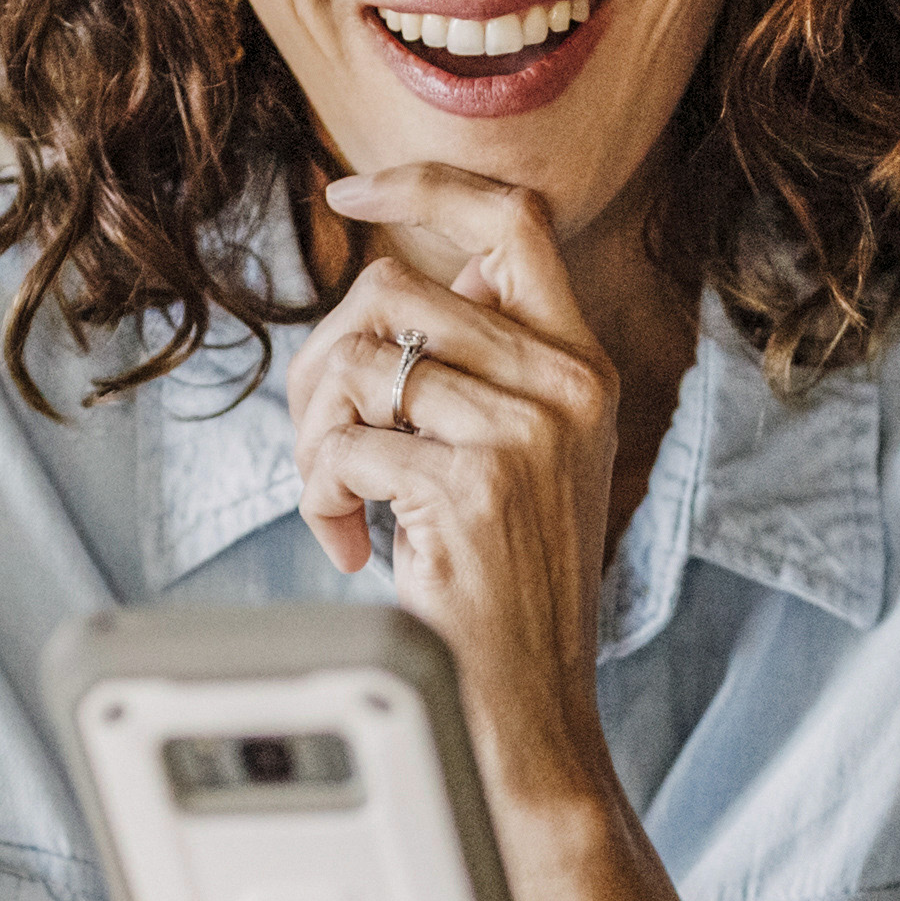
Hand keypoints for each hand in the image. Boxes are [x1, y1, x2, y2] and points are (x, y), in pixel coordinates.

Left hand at [296, 165, 622, 809]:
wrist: (530, 714)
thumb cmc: (506, 591)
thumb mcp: (528, 460)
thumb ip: (496, 363)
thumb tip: (436, 267)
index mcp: (583, 367)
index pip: (513, 221)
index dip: (425, 186)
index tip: (348, 194)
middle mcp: (570, 387)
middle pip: (390, 291)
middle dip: (322, 364)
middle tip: (322, 442)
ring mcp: (527, 435)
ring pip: (356, 362)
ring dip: (316, 437)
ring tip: (339, 502)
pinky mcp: (474, 488)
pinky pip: (345, 446)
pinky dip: (320, 498)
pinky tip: (350, 547)